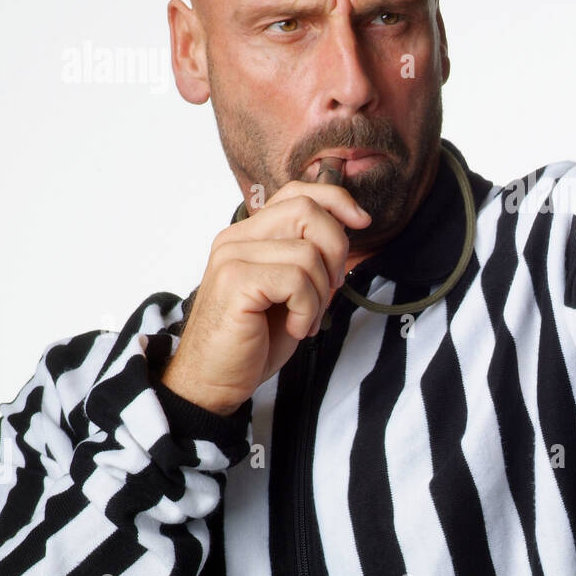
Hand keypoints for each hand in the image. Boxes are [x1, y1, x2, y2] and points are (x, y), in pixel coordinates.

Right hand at [161, 181, 370, 414]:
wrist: (213, 382)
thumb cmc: (254, 340)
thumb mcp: (290, 291)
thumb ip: (308, 256)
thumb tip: (348, 227)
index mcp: (249, 235)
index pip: (296, 193)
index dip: (335, 200)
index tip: (362, 221)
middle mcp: (236, 238)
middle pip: (307, 211)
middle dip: (336, 252)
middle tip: (329, 291)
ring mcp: (232, 257)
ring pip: (308, 252)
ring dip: (320, 294)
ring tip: (304, 319)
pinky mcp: (235, 281)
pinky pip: (297, 280)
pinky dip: (307, 309)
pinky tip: (294, 328)